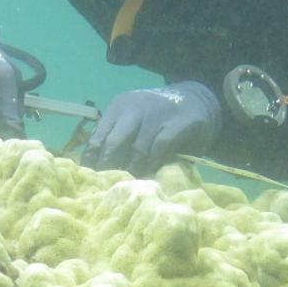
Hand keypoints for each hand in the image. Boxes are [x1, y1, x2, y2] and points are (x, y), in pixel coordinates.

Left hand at [83, 81, 221, 173]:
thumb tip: (92, 164)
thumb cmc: (157, 118)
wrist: (196, 100)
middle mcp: (135, 107)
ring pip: (138, 149)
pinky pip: (160, 147)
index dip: (93, 161)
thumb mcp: (133, 120)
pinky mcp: (178, 122)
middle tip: (110, 186)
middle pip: (114, 143)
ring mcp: (157, 113)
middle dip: (110, 168)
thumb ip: (116, 136)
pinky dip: (154, 162)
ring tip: (131, 183)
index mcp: (119, 106)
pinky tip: (151, 173)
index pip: (98, 137)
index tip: (91, 179)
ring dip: (134, 169)